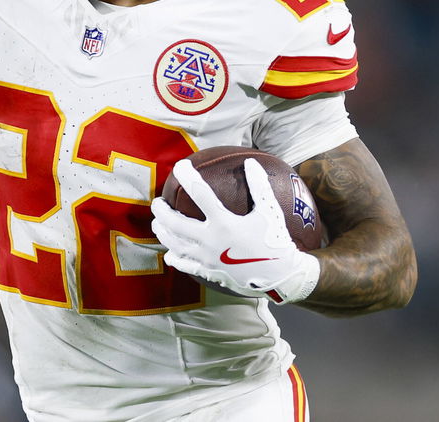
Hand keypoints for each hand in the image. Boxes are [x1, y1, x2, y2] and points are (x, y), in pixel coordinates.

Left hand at [150, 159, 319, 303]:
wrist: (281, 276)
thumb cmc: (275, 240)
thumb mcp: (270, 211)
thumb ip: (259, 186)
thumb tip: (250, 162)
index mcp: (224, 223)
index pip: (200, 193)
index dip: (187, 176)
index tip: (180, 166)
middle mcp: (211, 241)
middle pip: (176, 223)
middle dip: (162, 211)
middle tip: (157, 202)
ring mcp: (207, 259)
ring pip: (176, 244)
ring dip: (163, 232)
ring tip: (157, 223)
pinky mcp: (209, 272)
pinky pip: (186, 266)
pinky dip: (175, 259)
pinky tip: (170, 255)